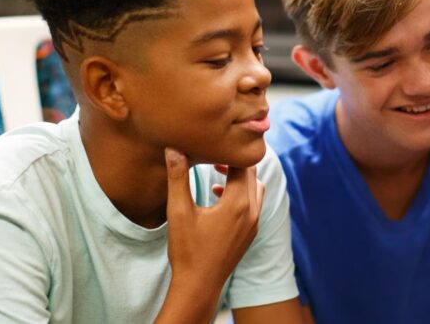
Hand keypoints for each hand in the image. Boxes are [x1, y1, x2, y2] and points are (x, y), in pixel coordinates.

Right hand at [163, 148, 264, 288]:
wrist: (199, 285)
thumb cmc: (187, 250)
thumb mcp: (179, 211)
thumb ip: (178, 178)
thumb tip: (174, 149)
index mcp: (238, 204)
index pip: (242, 165)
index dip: (229, 151)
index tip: (214, 144)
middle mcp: (252, 212)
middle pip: (251, 175)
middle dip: (234, 162)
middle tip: (214, 155)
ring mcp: (254, 224)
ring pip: (255, 189)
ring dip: (240, 179)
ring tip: (217, 174)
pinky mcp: (250, 233)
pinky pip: (253, 204)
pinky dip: (241, 194)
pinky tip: (219, 197)